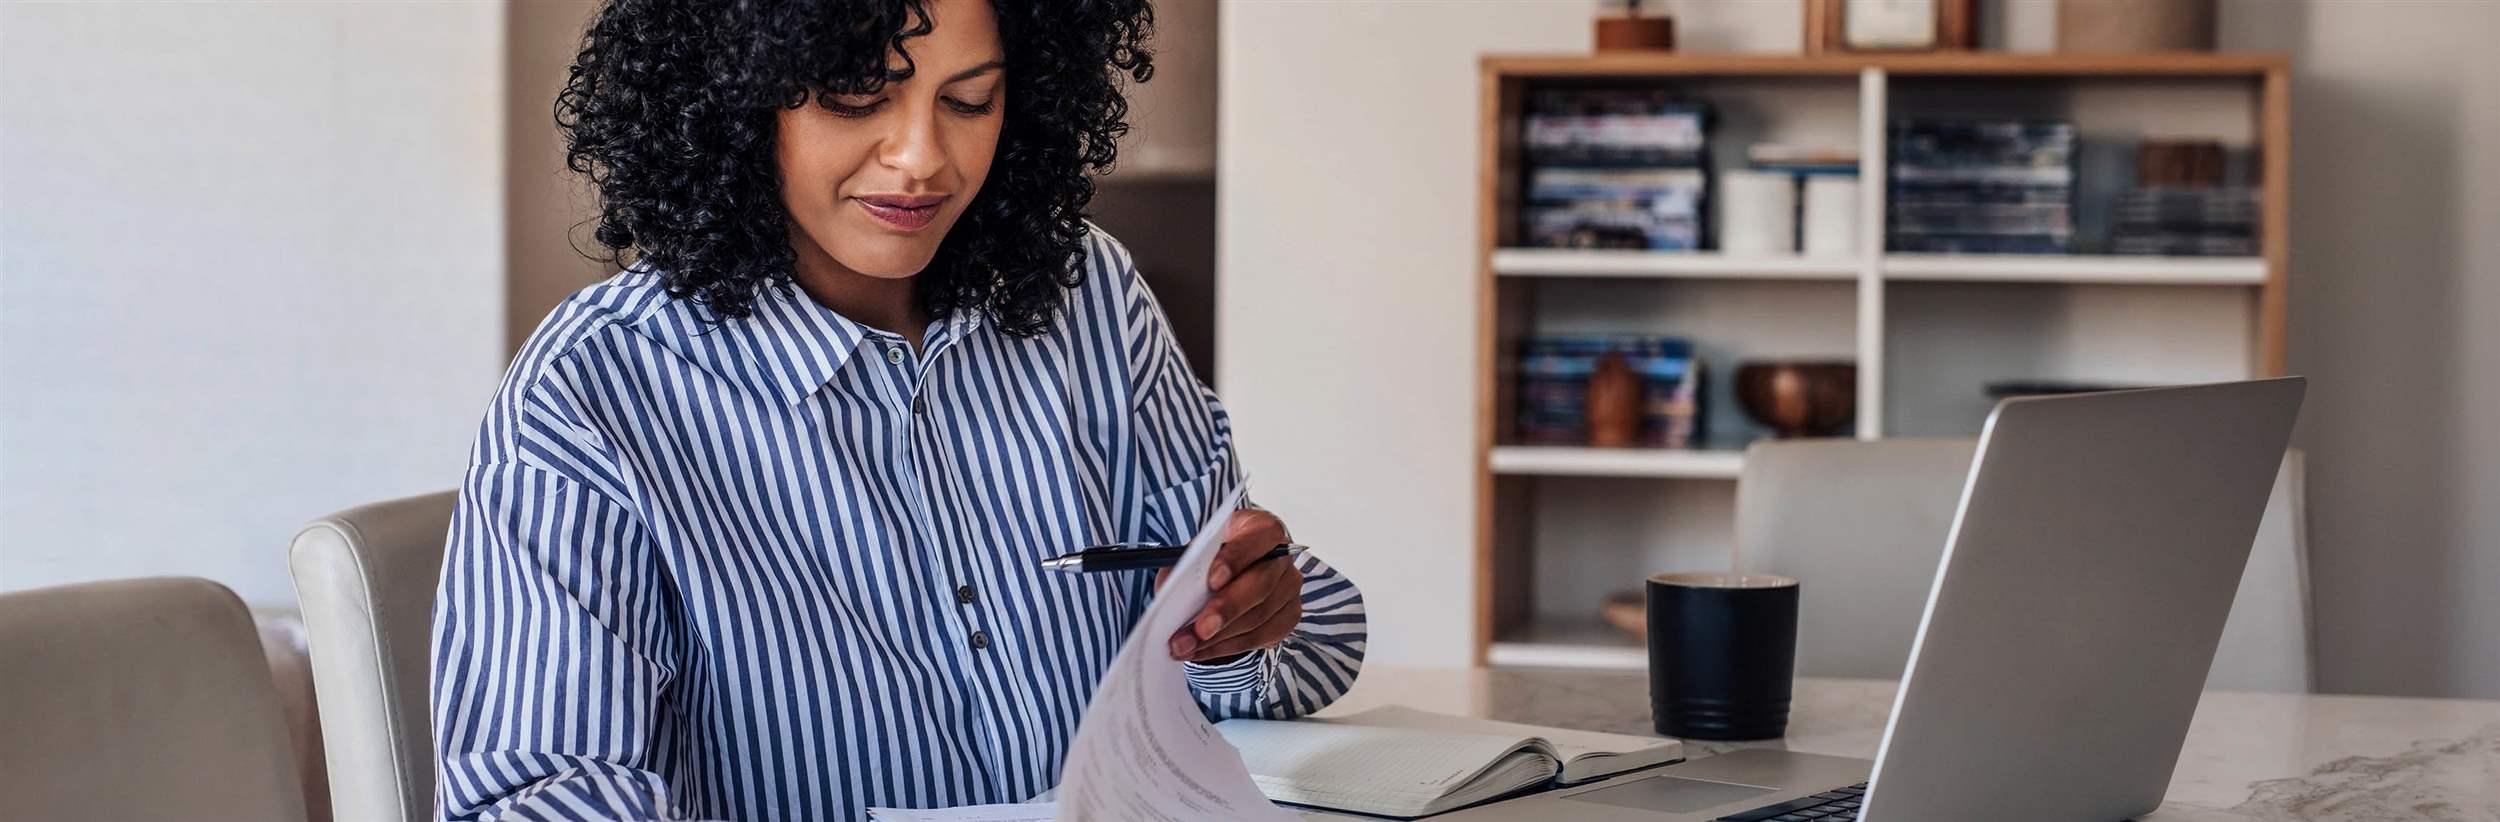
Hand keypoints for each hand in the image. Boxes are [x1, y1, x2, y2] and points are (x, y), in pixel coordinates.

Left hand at [1159, 508, 1301, 662]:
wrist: (1232, 573)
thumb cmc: (1216, 557)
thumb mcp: (1199, 550)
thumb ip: (1186, 564)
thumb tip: (1170, 589)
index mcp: (1263, 529)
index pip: (1257, 539)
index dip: (1235, 560)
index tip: (1212, 580)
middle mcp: (1282, 559)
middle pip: (1261, 585)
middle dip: (1227, 610)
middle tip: (1199, 629)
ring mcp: (1289, 590)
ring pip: (1259, 618)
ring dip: (1220, 637)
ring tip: (1186, 645)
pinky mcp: (1288, 617)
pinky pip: (1260, 637)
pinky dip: (1227, 647)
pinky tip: (1202, 651)